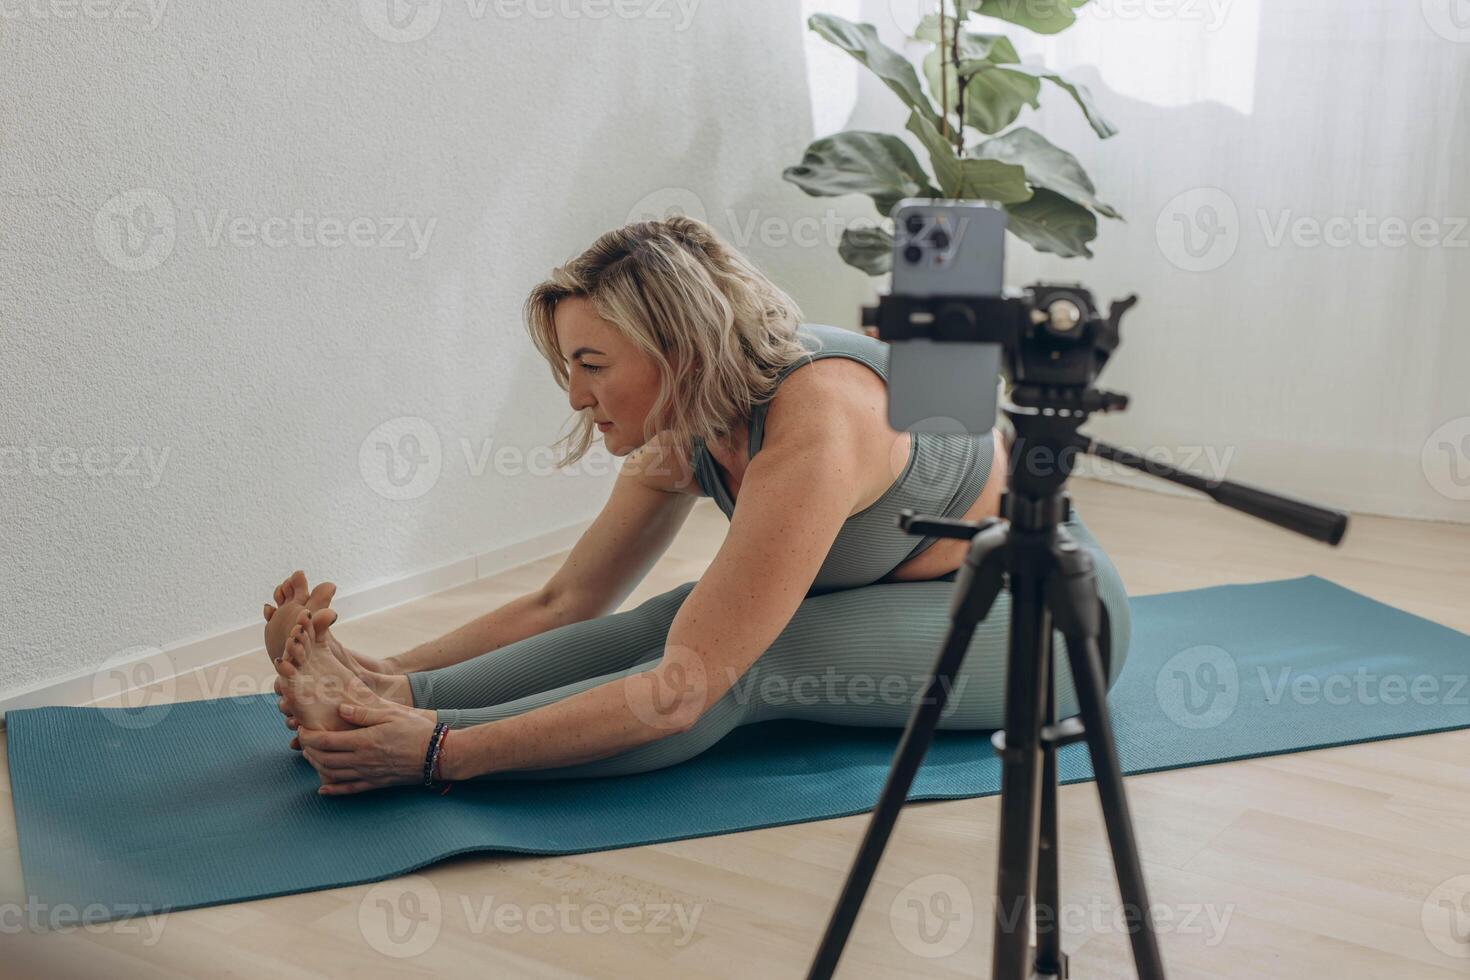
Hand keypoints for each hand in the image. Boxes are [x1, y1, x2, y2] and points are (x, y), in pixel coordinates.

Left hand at [296, 702, 439, 794]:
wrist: (438, 754)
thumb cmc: (417, 730)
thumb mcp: (392, 714)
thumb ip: (364, 713)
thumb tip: (341, 709)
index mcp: (365, 741)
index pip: (326, 741)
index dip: (309, 736)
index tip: (303, 728)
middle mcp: (363, 760)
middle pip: (324, 759)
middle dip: (309, 750)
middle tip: (304, 740)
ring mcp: (368, 774)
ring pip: (333, 774)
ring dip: (317, 766)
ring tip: (311, 756)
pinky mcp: (376, 783)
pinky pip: (349, 790)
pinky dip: (333, 790)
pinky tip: (323, 788)